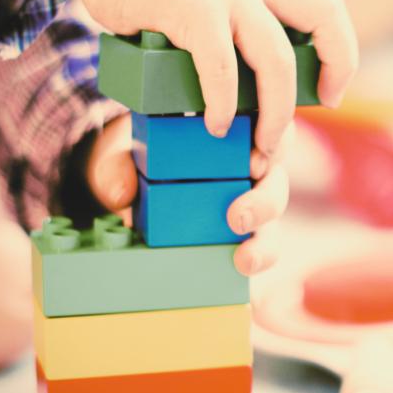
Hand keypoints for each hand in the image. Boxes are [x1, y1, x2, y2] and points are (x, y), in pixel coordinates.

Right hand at [12, 0, 357, 170]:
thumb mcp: (209, 4)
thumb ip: (234, 37)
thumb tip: (247, 101)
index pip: (326, 9)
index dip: (341, 51)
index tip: (331, 92)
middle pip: (323, 16)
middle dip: (335, 67)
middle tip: (323, 108)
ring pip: (276, 59)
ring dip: (276, 111)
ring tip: (260, 144)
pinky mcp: (191, 9)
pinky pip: (221, 66)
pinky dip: (222, 103)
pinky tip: (213, 124)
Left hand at [86, 114, 290, 274]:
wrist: (131, 181)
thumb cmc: (140, 153)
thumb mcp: (123, 150)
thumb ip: (116, 165)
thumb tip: (120, 194)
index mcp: (235, 128)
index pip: (269, 128)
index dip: (272, 145)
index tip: (253, 164)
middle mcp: (252, 162)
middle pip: (276, 178)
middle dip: (265, 201)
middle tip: (238, 218)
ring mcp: (253, 197)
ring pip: (274, 215)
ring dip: (266, 238)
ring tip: (246, 257)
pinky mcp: (247, 229)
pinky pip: (264, 243)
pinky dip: (259, 255)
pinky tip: (243, 264)